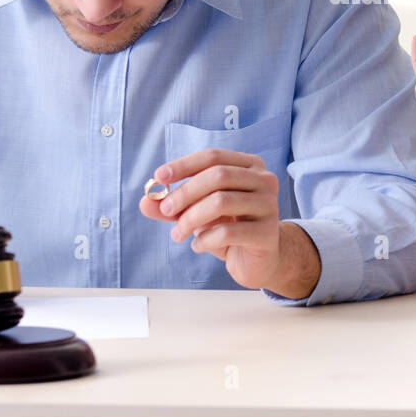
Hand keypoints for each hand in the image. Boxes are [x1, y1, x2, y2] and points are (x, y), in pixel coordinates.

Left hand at [139, 149, 280, 289]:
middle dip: (185, 193)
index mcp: (249, 165)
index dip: (184, 165)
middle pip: (218, 176)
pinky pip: (228, 232)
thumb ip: (174, 205)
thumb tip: (146, 200)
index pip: (213, 156)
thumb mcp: (198, 212)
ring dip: (191, 218)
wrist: (259, 260)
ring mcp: (269, 205)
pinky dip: (205, 239)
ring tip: (178, 234)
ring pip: (222, 202)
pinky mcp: (267, 233)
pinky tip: (197, 246)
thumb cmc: (229, 228)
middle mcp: (264, 180)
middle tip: (165, 211)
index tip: (159, 177)